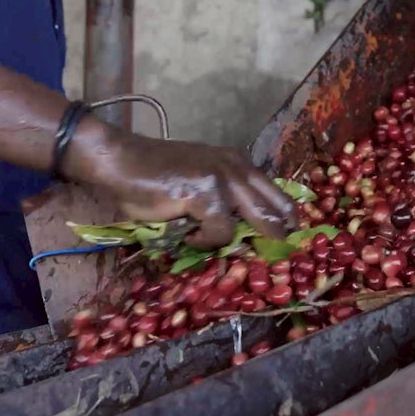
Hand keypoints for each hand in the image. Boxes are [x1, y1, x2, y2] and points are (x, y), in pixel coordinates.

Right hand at [64, 118, 295, 247]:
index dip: (287, 218)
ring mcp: (223, 179)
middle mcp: (237, 167)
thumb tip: (245, 234)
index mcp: (238, 162)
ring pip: (256, 220)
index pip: (276, 193)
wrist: (124, 162)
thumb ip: (224, 201)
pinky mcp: (206, 194)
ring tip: (208, 239)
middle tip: (281, 254)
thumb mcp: (200, 182)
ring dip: (238, 239)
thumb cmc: (156, 176)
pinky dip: (204, 240)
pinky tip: (187, 234)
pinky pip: (220, 231)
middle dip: (281, 235)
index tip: (290, 240)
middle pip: (278, 209)